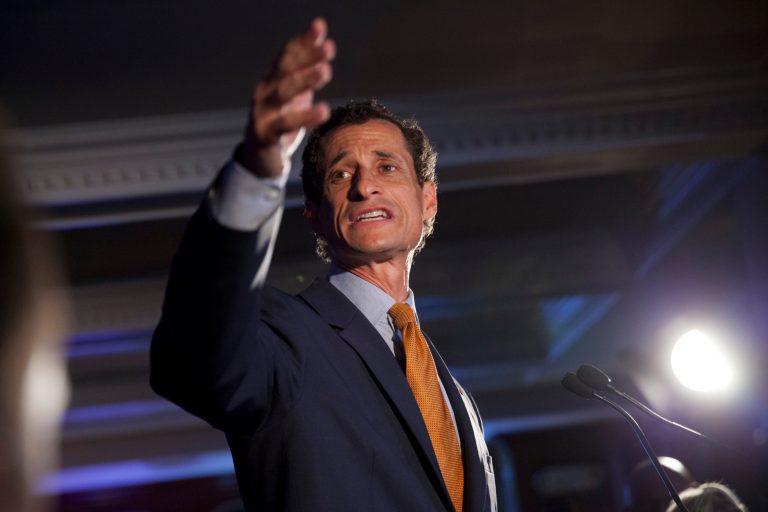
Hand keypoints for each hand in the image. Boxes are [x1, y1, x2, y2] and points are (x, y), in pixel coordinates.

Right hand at [238, 18, 334, 177]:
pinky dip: (305, 116)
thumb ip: (308, 71)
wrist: (261, 159)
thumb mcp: (297, 96)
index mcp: (273, 79)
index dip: (303, 40)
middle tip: (329, 48)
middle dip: (307, 56)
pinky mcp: (264, 133)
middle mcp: (265, 90)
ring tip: (326, 71)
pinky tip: (324, 110)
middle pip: (286, 69)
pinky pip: (285, 123)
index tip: (320, 26)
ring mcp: (262, 111)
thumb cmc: (282, 122)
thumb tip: (325, 42)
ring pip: (283, 91)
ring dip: (305, 79)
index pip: (288, 54)